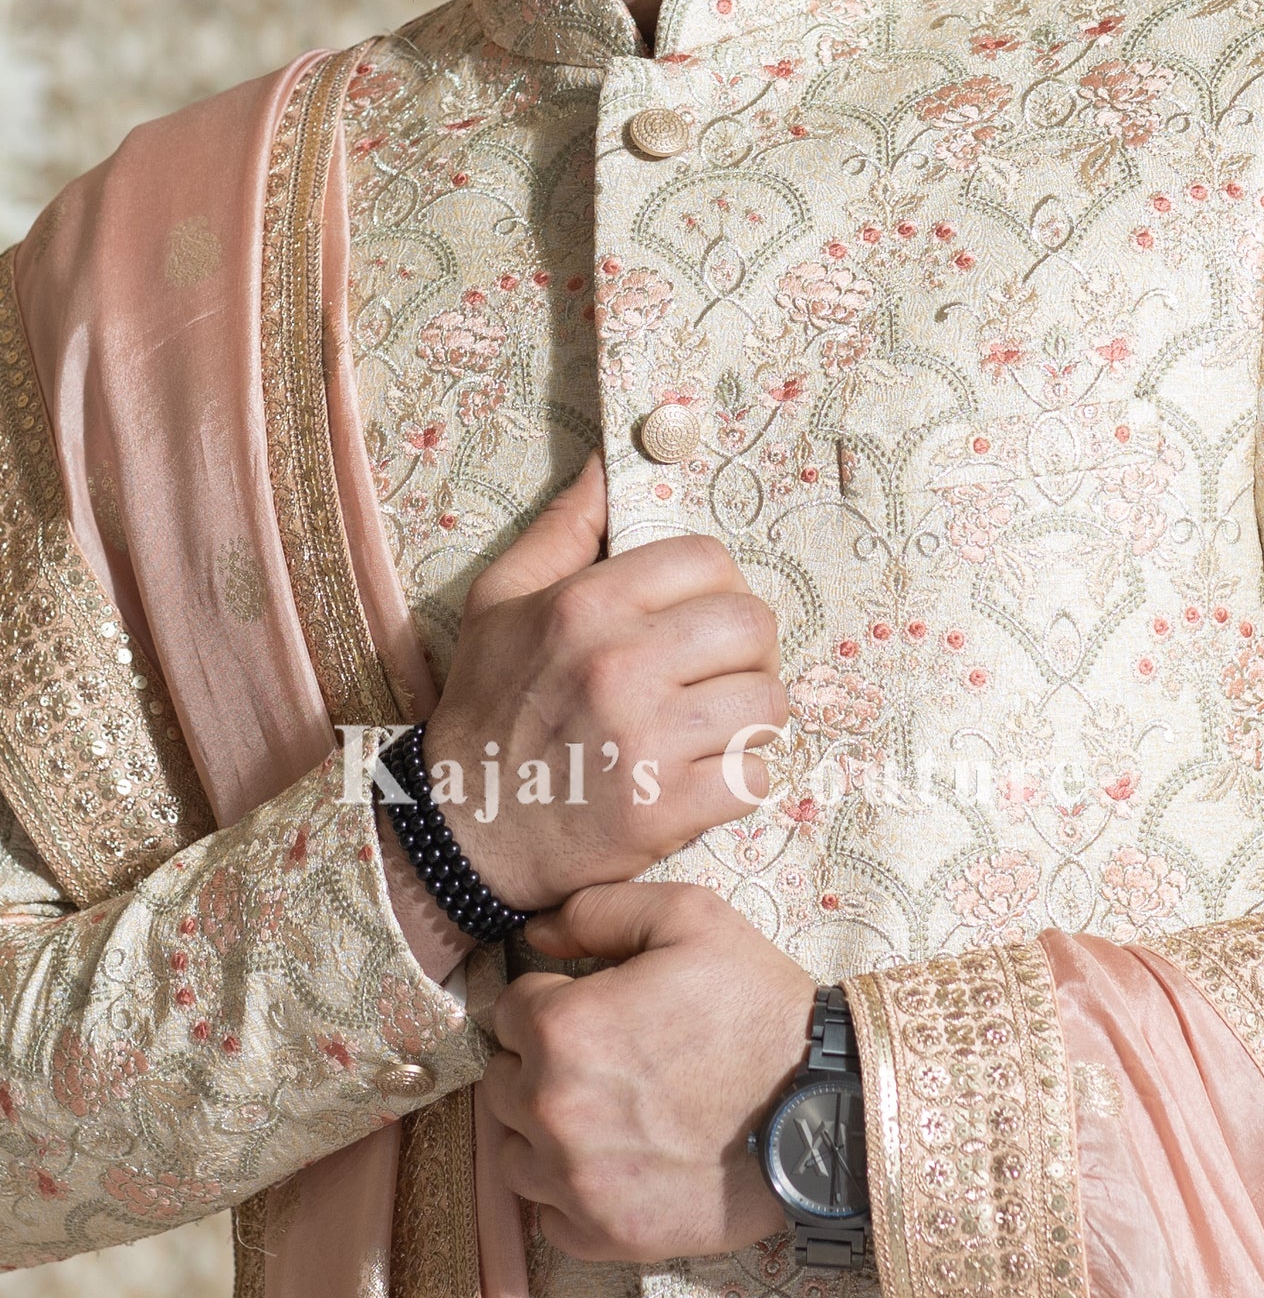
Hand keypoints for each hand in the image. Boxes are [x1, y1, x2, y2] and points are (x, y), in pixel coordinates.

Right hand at [426, 454, 784, 910]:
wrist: (462, 830)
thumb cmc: (485, 712)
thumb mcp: (499, 604)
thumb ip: (560, 532)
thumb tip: (606, 467)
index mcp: (585, 605)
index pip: (708, 559)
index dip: (720, 586)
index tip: (704, 617)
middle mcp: (620, 665)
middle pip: (753, 625)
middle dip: (750, 649)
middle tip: (723, 673)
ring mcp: (647, 739)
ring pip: (766, 701)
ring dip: (752, 717)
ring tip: (717, 727)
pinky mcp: (665, 807)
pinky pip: (755, 774)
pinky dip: (742, 779)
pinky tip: (707, 779)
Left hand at [483, 882, 817, 1261]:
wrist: (828, 1113)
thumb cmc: (761, 1010)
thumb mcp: (693, 920)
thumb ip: (599, 909)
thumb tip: (536, 933)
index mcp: (562, 1027)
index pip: (509, 1011)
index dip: (553, 1004)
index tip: (598, 1013)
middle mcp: (552, 1108)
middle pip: (504, 1081)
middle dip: (543, 1067)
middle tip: (612, 1064)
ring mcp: (574, 1180)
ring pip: (515, 1151)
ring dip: (548, 1133)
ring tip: (615, 1118)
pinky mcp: (603, 1234)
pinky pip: (548, 1215)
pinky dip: (572, 1194)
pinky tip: (621, 1166)